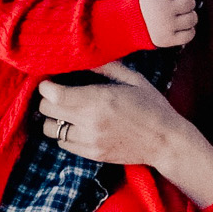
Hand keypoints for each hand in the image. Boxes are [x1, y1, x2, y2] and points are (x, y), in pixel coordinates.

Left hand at [38, 60, 182, 167]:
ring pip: (50, 130)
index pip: (54, 94)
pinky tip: (76, 126)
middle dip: (47, 100)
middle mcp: (90, 121)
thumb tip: (86, 57)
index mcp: (99, 99)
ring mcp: (89, 141)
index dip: (46, 86)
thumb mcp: (134, 80)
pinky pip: (63, 144)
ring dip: (53, 119)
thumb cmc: (153, 107)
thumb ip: (107, 67)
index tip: (50, 81)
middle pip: (47, 110)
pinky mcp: (92, 154)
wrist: (166, 142)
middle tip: (57, 94)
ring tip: (65, 112)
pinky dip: (64, 134)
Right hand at [139, 0, 197, 48]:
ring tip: (181, 16)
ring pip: (192, 19)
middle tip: (178, 6)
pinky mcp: (168, 39)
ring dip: (190, 16)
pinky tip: (181, 27)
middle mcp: (162, 10)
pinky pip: (190, 35)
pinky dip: (189, 31)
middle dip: (187, 3)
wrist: (129, 25)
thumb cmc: (147, 4)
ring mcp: (166, 26)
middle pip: (190, 3)